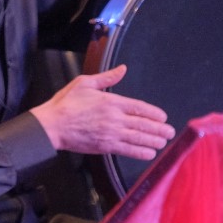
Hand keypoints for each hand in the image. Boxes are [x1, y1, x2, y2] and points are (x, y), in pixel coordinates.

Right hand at [29, 64, 173, 159]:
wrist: (52, 125)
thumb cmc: (66, 103)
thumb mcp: (85, 83)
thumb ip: (107, 77)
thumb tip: (122, 69)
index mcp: (111, 101)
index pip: (140, 108)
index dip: (155, 113)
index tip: (163, 117)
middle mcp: (114, 118)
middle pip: (144, 125)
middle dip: (160, 129)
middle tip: (170, 132)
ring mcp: (111, 134)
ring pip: (139, 138)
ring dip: (154, 141)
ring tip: (164, 142)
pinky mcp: (105, 146)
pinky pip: (128, 150)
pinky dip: (141, 152)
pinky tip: (150, 153)